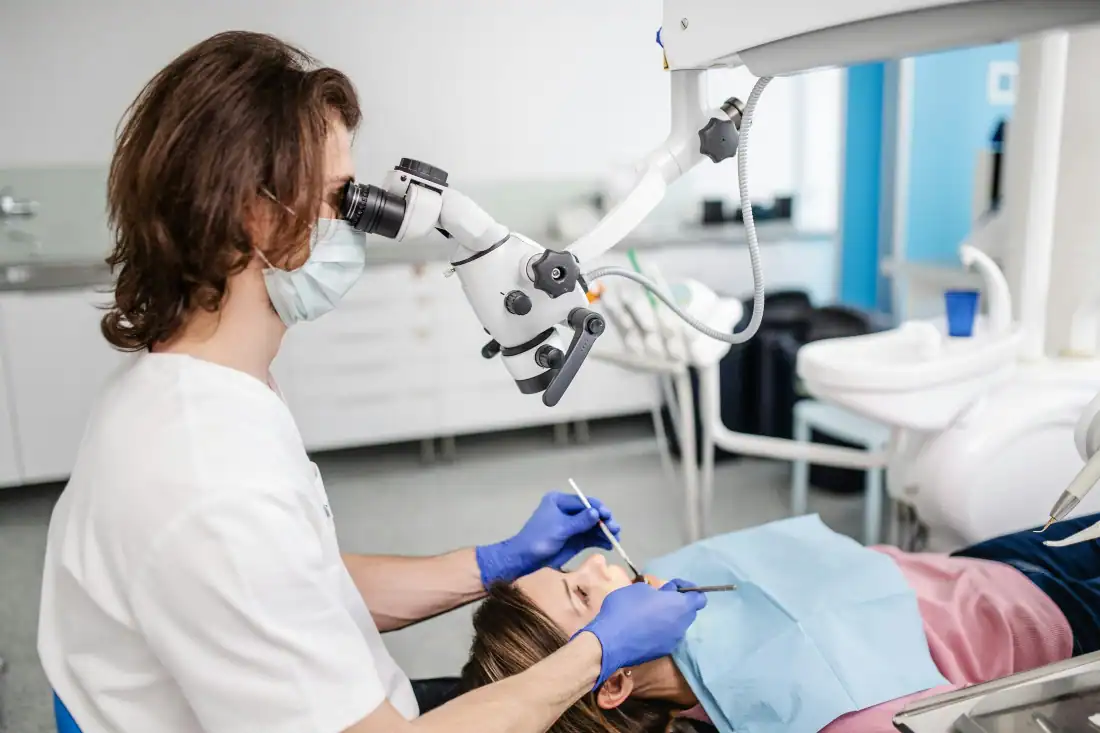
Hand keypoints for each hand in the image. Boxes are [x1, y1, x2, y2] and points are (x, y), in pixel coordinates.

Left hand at [475, 492, 620, 585]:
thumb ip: (580, 521)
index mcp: (559, 501)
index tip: (608, 516)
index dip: (597, 508)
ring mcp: (571, 526)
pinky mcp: (574, 539)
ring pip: (592, 526)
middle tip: (615, 529)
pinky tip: (609, 545)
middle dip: (603, 521)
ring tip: (615, 538)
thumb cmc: (539, 540)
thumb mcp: (560, 528)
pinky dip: (600, 540)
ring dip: (604, 531)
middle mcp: (567, 511)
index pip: (583, 502)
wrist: (525, 559)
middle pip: (590, 513)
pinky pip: (590, 537)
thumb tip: (597, 513)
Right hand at [576, 579, 706, 688]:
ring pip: (676, 626)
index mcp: (680, 607)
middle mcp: (682, 626)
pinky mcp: (661, 653)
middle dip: (676, 603)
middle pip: (688, 612)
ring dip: (667, 618)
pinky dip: (658, 631)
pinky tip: (641, 630)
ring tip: (646, 615)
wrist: (610, 641)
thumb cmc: (626, 608)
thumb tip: (658, 596)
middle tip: (657, 599)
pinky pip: (665, 637)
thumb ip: (656, 591)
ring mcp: (672, 642)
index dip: (687, 588)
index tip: (670, 587)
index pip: (699, 597)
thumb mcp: (639, 588)